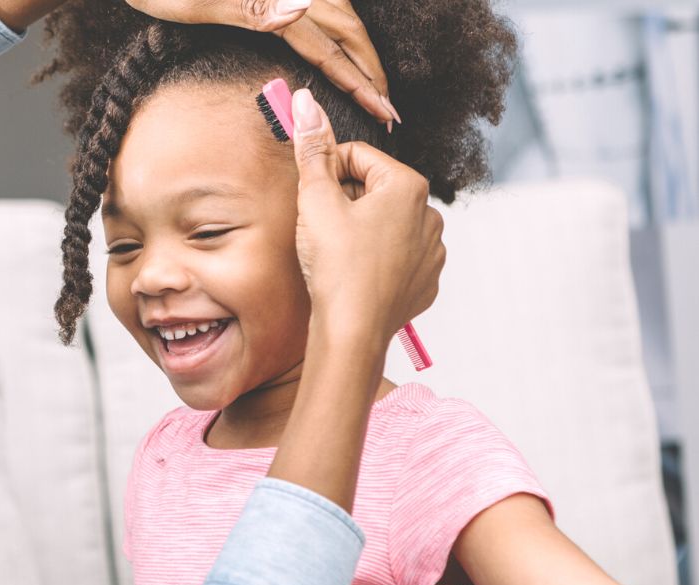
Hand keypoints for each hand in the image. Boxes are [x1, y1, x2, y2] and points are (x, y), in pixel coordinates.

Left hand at [123, 0, 397, 124]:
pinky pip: (324, 7)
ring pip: (342, 15)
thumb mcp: (194, 2)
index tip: (384, 111)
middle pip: (348, 29)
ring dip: (361, 51)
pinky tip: (344, 48)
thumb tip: (300, 9)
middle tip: (388, 111)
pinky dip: (340, 32)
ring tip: (375, 84)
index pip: (330, 45)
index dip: (360, 80)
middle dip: (371, 70)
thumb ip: (251, 7)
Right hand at [290, 88, 443, 347]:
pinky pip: (398, 257)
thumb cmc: (335, 265)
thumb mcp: (316, 199)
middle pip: (374, 189)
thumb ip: (313, 148)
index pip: (357, 157)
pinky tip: (356, 274)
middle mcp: (430, 214)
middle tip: (321, 229)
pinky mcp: (427, 280)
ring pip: (387, 224)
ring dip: (362, 230)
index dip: (326, 173)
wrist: (353, 330)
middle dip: (346, 202)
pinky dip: (377, 260)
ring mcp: (432, 250)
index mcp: (408, 185)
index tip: (312, 196)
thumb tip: (305, 100)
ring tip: (338, 255)